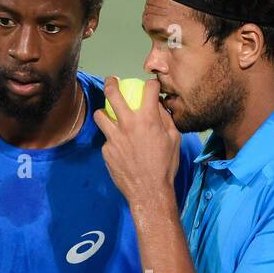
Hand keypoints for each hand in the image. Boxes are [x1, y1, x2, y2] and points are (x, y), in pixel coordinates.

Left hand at [93, 77, 181, 211]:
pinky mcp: (107, 151)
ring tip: (107, 115)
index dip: (151, 84)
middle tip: (111, 81)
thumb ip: (165, 119)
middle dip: (111, 83)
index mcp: (148, 119)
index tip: (150, 86)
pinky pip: (107, 140)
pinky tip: (120, 149)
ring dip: (103, 113)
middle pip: (112, 94)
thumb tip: (159, 107)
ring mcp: (114, 137)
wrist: (149, 191)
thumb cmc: (165, 166)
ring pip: (100, 115)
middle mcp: (129, 124)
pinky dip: (113, 141)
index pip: (148, 89)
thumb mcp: (174, 140)